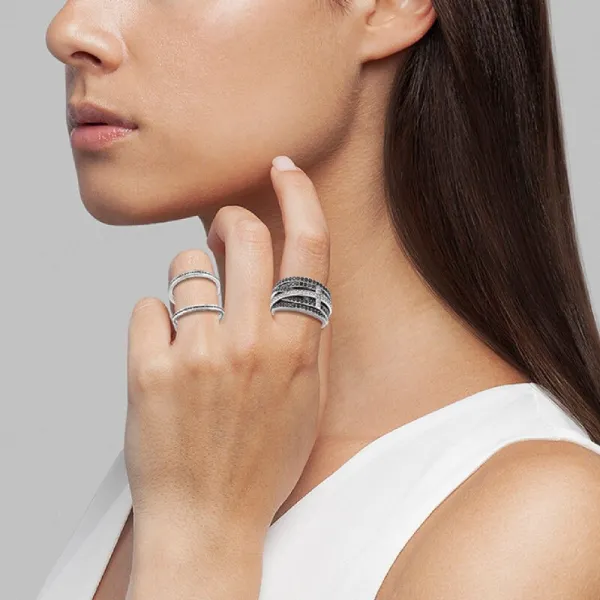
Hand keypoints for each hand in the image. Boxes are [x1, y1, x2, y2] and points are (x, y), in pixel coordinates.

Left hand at [124, 156, 332, 541]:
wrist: (209, 519)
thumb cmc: (261, 460)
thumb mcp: (310, 398)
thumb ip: (309, 332)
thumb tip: (298, 275)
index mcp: (297, 347)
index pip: (308, 246)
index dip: (298, 195)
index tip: (283, 168)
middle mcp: (251, 343)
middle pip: (241, 233)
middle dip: (227, 220)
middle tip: (219, 233)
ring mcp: (198, 355)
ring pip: (184, 266)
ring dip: (188, 283)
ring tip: (192, 324)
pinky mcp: (148, 370)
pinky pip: (148, 307)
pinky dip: (156, 325)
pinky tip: (167, 360)